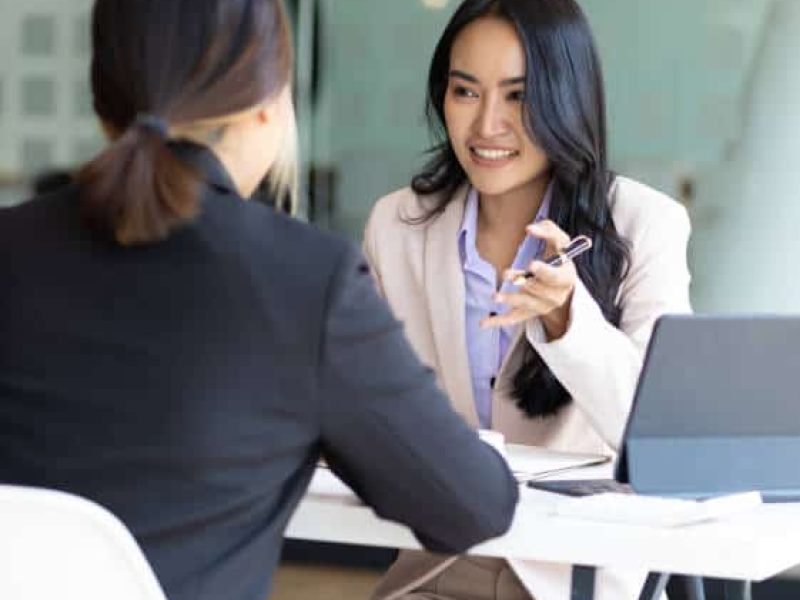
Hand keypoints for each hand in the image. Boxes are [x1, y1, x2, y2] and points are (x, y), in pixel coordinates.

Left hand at [480, 220, 576, 340]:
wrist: (561, 283)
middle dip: (523, 282)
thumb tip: (530, 229)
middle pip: (539, 291)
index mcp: (566, 277)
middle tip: (507, 274)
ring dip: (510, 299)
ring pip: (526, 304)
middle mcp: (556, 295)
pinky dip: (498, 321)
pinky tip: (484, 323)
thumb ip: (548, 230)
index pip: (556, 276)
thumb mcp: (559, 241)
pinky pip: (513, 318)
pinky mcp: (528, 312)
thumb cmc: (558, 257)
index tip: (531, 265)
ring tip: (495, 296)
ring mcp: (542, 306)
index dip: (545, 272)